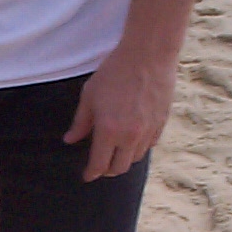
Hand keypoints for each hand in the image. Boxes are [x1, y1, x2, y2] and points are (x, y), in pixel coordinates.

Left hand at [63, 44, 177, 181]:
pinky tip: (132, 140)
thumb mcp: (89, 96)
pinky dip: (139, 147)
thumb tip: (70, 140)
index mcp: (109, 131)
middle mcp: (130, 136)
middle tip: (99, 166)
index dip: (91, 173)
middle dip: (107, 171)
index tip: (87, 176)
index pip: (99, 164)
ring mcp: (148, 130)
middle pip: (119, 168)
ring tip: (115, 152)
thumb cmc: (114, 72)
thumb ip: (80, 122)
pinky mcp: (161, 122)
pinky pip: (150, 145)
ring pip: (135, 158)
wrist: (148, 54)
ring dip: (123, 159)